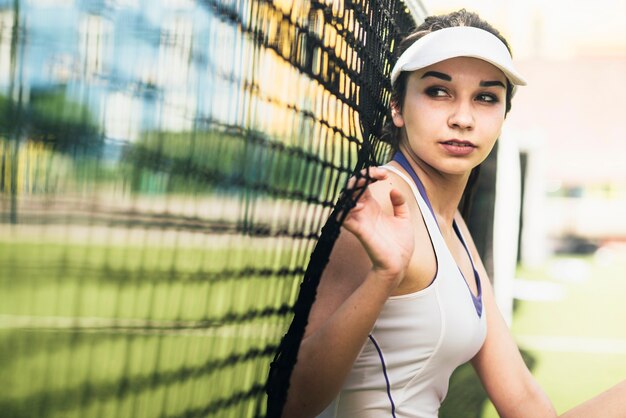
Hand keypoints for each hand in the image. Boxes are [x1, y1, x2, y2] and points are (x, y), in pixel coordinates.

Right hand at [342, 167, 414, 289]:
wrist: (400, 264)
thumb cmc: (400, 244)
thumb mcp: (404, 219)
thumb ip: (400, 204)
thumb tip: (394, 190)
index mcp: (373, 206)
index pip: (364, 184)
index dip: (371, 174)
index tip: (384, 173)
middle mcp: (363, 211)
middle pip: (352, 188)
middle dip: (360, 178)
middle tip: (375, 174)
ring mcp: (360, 221)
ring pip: (345, 201)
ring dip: (351, 191)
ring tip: (363, 185)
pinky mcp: (360, 232)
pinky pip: (345, 219)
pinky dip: (347, 210)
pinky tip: (358, 205)